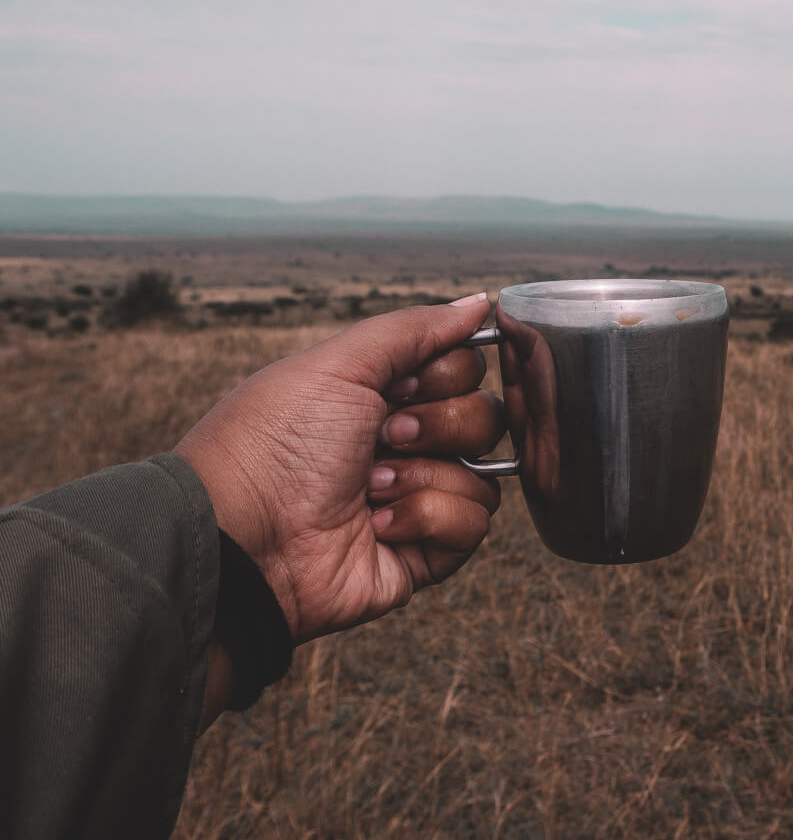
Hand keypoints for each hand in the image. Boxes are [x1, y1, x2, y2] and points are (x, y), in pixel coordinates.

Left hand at [175, 293, 505, 645]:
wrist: (245, 537)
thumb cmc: (275, 444)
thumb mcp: (339, 366)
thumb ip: (415, 328)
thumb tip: (478, 304)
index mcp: (386, 396)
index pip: (466, 370)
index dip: (446, 376)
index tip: (399, 388)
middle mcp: (407, 445)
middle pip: (485, 419)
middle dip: (439, 425)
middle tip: (388, 436)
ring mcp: (418, 499)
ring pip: (484, 474)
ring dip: (424, 476)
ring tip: (370, 488)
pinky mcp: (426, 552)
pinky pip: (474, 525)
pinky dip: (427, 519)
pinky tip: (378, 524)